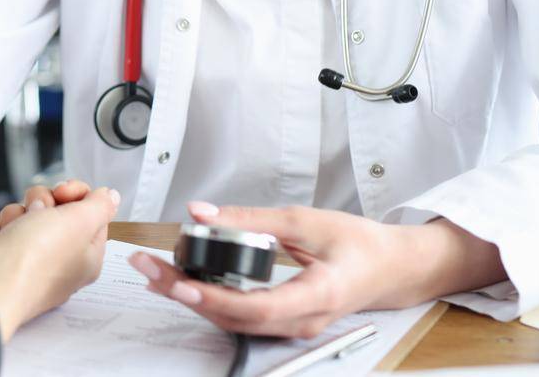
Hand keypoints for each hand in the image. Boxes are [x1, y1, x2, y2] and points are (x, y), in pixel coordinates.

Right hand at [0, 181, 118, 335]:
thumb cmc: (36, 259)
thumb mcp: (79, 223)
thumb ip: (100, 206)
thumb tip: (111, 197)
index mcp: (85, 254)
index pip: (88, 211)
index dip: (74, 194)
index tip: (62, 192)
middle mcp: (57, 259)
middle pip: (52, 209)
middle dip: (38, 203)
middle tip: (36, 215)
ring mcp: (25, 260)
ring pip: (20, 215)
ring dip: (11, 217)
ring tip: (9, 235)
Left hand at [130, 201, 505, 339]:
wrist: (390, 269)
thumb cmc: (359, 245)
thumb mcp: (306, 220)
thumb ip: (251, 218)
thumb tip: (202, 212)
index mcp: (318, 295)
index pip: (259, 307)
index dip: (216, 300)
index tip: (182, 284)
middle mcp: (302, 320)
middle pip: (235, 317)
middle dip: (186, 294)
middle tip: (148, 267)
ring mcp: (292, 326)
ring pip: (233, 321)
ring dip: (190, 298)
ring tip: (152, 272)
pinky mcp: (283, 321)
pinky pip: (239, 317)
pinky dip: (207, 301)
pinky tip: (180, 284)